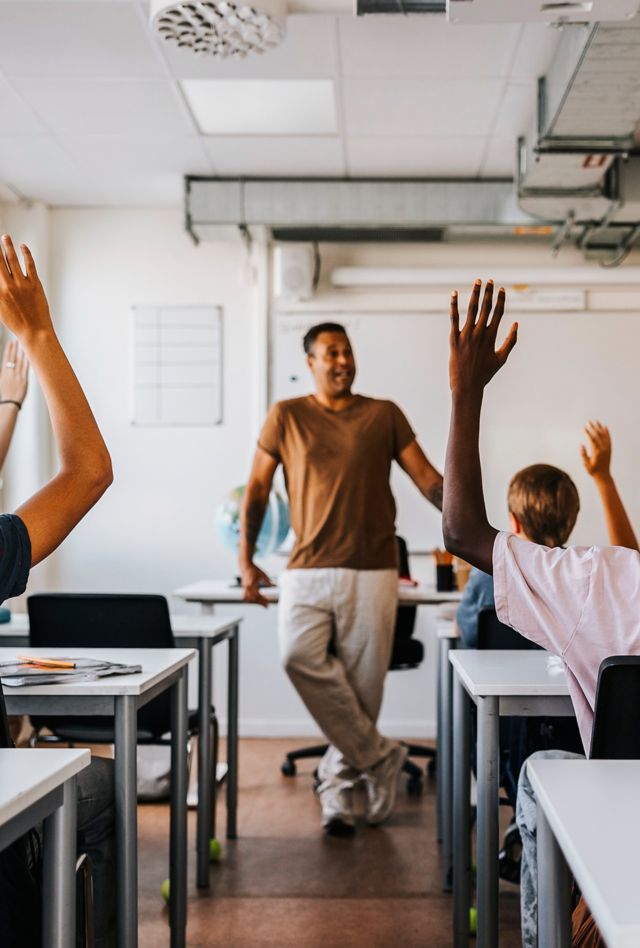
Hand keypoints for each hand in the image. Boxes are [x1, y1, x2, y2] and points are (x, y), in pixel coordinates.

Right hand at [0, 235, 53, 342]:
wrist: (34, 332)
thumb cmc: (16, 322)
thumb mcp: (0, 308)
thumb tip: (0, 281)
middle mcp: (7, 286)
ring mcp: (21, 284)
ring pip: (13, 259)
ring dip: (8, 246)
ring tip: (5, 236)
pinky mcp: (34, 284)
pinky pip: (29, 265)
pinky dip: (26, 254)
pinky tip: (23, 246)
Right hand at [0, 340, 28, 403]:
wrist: (9, 404)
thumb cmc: (4, 395)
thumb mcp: (2, 382)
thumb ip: (5, 373)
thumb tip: (8, 367)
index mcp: (4, 373)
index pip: (6, 358)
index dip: (9, 349)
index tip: (10, 342)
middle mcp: (10, 373)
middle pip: (13, 357)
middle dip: (16, 348)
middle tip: (18, 339)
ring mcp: (18, 376)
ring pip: (21, 361)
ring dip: (23, 352)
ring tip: (25, 344)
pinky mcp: (24, 381)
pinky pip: (27, 369)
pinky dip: (28, 362)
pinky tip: (31, 355)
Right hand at [241, 562, 273, 607]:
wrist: (245, 566)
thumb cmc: (254, 569)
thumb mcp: (262, 574)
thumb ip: (267, 581)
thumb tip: (274, 585)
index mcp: (251, 584)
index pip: (257, 595)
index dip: (263, 600)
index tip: (268, 602)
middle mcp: (247, 587)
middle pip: (253, 599)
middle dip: (260, 603)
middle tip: (267, 606)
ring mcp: (245, 588)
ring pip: (249, 599)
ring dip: (255, 602)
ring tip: (263, 603)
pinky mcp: (244, 588)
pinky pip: (247, 597)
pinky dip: (252, 600)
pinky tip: (257, 600)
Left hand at [449, 280, 517, 394]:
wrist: (467, 386)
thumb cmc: (485, 374)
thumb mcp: (501, 358)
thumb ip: (511, 341)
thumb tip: (516, 325)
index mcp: (491, 337)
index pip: (498, 313)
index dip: (501, 300)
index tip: (502, 289)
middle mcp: (479, 333)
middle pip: (485, 308)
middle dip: (488, 292)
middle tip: (489, 280)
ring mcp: (466, 335)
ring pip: (471, 310)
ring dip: (474, 294)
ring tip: (477, 281)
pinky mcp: (454, 339)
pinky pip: (454, 319)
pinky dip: (453, 305)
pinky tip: (454, 294)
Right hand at [581, 420, 611, 480]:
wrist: (603, 475)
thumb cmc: (592, 470)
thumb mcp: (585, 464)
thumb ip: (583, 454)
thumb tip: (581, 445)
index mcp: (596, 452)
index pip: (592, 439)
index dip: (588, 433)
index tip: (584, 427)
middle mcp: (603, 448)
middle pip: (598, 435)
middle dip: (593, 428)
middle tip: (588, 422)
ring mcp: (607, 448)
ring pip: (604, 435)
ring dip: (600, 428)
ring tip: (596, 421)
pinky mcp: (609, 449)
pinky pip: (608, 438)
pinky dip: (607, 432)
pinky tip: (605, 427)